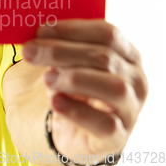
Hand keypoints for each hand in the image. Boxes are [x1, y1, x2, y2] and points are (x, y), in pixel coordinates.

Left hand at [22, 19, 147, 161]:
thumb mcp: (68, 66)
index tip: (42, 29)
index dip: (73, 30)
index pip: (107, 33)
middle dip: (61, 51)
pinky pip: (104, 123)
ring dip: (75, 79)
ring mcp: (130, 108)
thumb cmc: (75, 90)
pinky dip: (77, 111)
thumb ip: (58, 50)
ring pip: (113, 88)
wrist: (79, 133)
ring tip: (47, 77)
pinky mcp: (119, 136)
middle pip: (104, 57)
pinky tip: (55, 102)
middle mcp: (135, 79)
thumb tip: (34, 39)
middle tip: (30, 50)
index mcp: (126, 54)